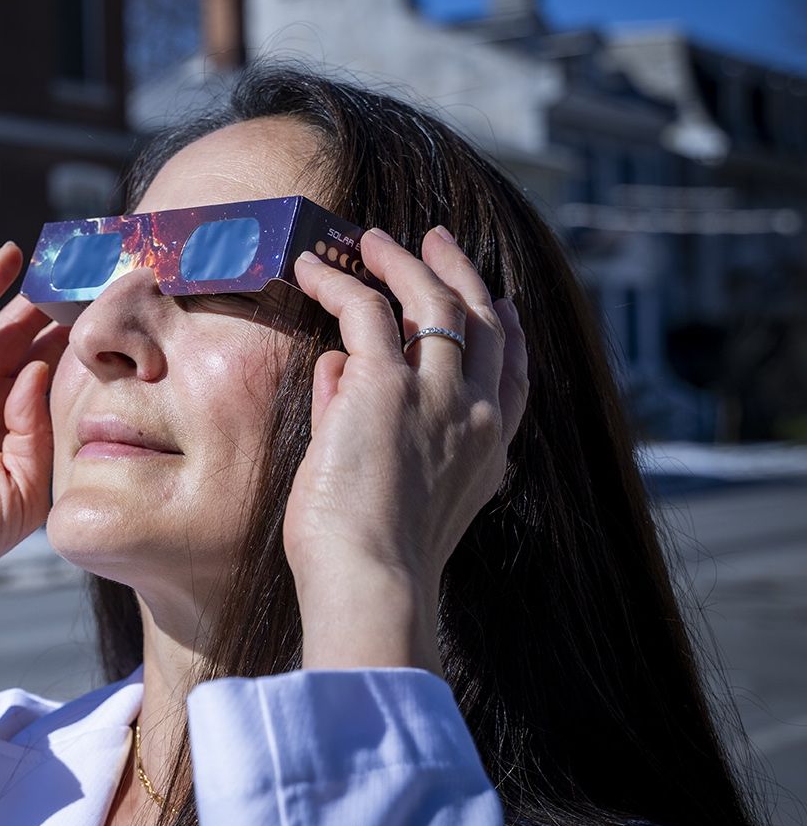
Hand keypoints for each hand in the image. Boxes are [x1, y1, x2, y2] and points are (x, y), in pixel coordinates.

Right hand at [0, 243, 70, 638]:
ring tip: (70, 256)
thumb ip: (39, 431)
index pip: (63, 378)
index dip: (93, 350)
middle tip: (109, 273)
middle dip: (71, 312)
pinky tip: (9, 258)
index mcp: (21, 433)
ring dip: (35, 292)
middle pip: (39, 343)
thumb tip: (38, 372)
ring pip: (5, 327)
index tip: (133, 319)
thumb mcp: (26, 487)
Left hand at [282, 225, 529, 672]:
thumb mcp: (378, 485)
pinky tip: (312, 269)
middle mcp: (476, 416)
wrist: (372, 584)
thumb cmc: (365, 561)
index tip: (501, 305)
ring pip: (433, 301)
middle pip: (483, 322)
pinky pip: (366, 309)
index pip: (513, 375)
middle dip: (461, 274)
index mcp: (486, 452)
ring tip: (370, 240)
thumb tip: (337, 368)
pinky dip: (340, 282)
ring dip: (402, 262)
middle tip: (437, 243)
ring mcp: (439, 397)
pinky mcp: (386, 386)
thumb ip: (361, 422)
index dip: (508, 332)